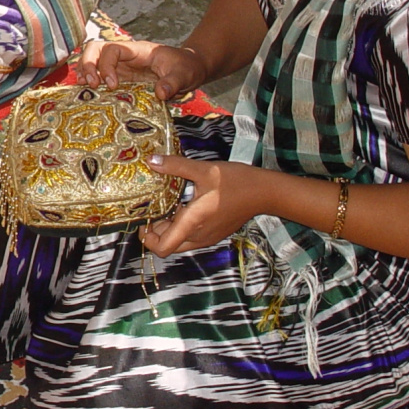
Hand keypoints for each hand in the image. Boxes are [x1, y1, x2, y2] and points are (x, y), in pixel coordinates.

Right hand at [77, 39, 206, 101]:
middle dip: (88, 64)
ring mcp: (121, 65)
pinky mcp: (121, 76)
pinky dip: (89, 80)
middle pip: (96, 49)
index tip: (112, 84)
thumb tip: (160, 93)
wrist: (190, 68)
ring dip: (84, 71)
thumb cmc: (187, 67)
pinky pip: (99, 74)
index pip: (112, 49)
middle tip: (90, 84)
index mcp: (137, 50)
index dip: (106, 65)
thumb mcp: (185, 74)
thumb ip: (174, 82)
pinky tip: (86, 92)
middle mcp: (125, 55)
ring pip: (93, 59)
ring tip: (82, 88)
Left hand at [140, 154, 269, 256]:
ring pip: (180, 241)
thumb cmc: (236, 181)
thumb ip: (176, 166)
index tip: (144, 222)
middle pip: (168, 245)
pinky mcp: (214, 233)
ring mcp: (208, 237)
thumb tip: (152, 160)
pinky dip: (181, 227)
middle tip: (151, 212)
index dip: (148, 239)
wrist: (265, 192)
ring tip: (165, 207)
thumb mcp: (204, 169)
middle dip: (156, 232)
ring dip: (168, 229)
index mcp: (192, 222)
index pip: (163, 247)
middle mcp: (198, 235)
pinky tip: (182, 206)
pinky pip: (191, 237)